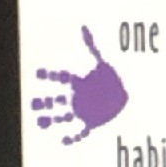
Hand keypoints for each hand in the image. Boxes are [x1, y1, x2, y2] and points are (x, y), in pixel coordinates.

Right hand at [31, 28, 128, 144]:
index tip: (37, 72)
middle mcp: (77, 99)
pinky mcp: (91, 123)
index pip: (60, 79)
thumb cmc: (115, 78)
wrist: (132, 94)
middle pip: (55, 101)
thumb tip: (83, 28)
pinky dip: (71, 137)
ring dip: (50, 120)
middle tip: (33, 102)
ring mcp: (82, 112)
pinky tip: (64, 139)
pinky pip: (78, 133)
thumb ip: (93, 47)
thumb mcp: (104, 62)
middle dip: (43, 102)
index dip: (49, 76)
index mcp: (79, 84)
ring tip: (41, 122)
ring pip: (61, 117)